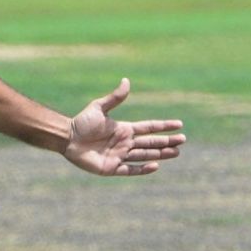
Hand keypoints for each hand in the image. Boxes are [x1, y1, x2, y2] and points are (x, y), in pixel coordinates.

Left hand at [61, 79, 185, 176]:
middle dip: (167, 142)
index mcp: (124, 129)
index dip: (164, 127)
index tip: (179, 125)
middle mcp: (125, 143)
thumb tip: (126, 81)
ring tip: (176, 153)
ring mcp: (120, 156)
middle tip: (183, 141)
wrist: (67, 138)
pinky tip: (156, 166)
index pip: (149, 128)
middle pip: (151, 143)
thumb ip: (115, 97)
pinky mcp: (112, 168)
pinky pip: (131, 170)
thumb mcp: (99, 107)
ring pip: (145, 156)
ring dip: (160, 154)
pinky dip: (143, 169)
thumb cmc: (82, 122)